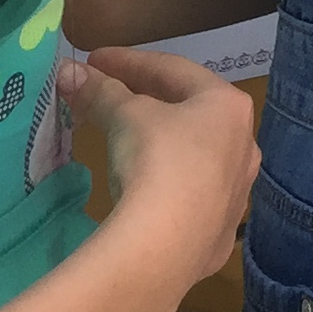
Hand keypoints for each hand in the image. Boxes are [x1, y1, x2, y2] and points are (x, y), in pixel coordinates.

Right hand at [64, 48, 256, 288]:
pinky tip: (145, 195)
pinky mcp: (218, 237)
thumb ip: (101, 91)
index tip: (93, 60)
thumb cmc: (154, 162)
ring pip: (194, 158)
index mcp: (228, 107)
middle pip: (188, 113)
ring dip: (160, 145)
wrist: (163, 251)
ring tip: (124, 143)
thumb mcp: (124, 117)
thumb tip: (68, 73)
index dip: (128, 62)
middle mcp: (244, 147)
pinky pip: (190, 201)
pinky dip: (166, 188)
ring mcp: (236, 195)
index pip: (173, 70)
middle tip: (107, 96)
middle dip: (145, 101)